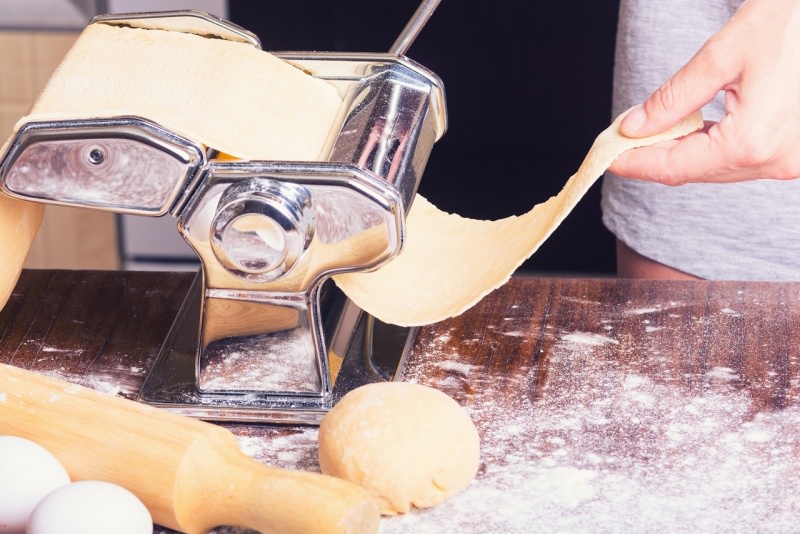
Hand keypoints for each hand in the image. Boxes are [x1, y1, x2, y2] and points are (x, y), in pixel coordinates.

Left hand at [608, 0, 799, 184]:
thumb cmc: (792, 22)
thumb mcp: (721, 55)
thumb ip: (674, 97)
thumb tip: (636, 126)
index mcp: (752, 142)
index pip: (675, 167)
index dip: (637, 163)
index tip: (608, 158)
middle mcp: (775, 161)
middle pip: (696, 172)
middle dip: (656, 157)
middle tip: (622, 143)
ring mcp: (791, 160)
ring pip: (719, 168)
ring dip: (683, 153)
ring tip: (650, 134)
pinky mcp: (797, 150)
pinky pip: (743, 157)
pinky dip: (712, 147)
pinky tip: (690, 131)